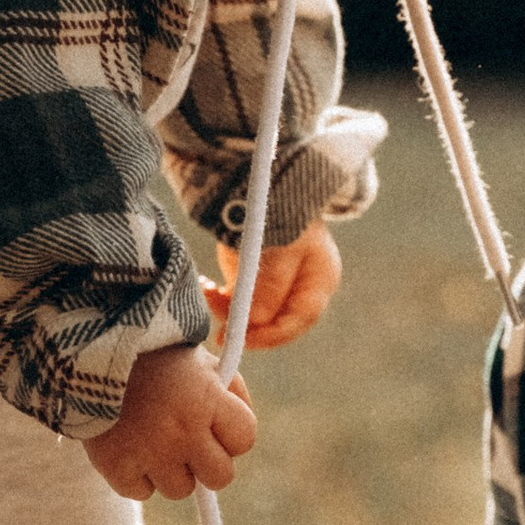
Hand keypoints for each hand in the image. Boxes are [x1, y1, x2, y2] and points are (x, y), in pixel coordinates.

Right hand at [83, 340, 256, 500]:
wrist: (89, 348)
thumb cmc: (152, 355)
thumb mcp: (199, 361)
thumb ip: (228, 392)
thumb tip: (240, 437)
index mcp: (206, 399)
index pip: (245, 439)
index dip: (232, 434)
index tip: (215, 424)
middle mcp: (182, 430)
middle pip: (220, 478)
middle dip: (208, 463)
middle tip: (189, 444)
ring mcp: (148, 452)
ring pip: (180, 490)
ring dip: (170, 470)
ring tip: (153, 440)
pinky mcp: (115, 466)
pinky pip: (140, 492)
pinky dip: (135, 476)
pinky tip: (128, 447)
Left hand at [202, 222, 340, 351]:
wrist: (257, 185)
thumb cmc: (278, 210)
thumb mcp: (277, 245)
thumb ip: (269, 284)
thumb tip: (256, 321)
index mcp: (318, 278)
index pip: (300, 318)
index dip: (273, 334)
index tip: (243, 339)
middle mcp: (301, 286)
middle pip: (275, 321)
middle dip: (246, 325)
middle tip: (218, 328)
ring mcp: (276, 285)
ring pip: (252, 313)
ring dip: (228, 309)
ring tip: (207, 291)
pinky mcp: (253, 280)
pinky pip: (236, 300)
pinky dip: (220, 299)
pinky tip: (206, 285)